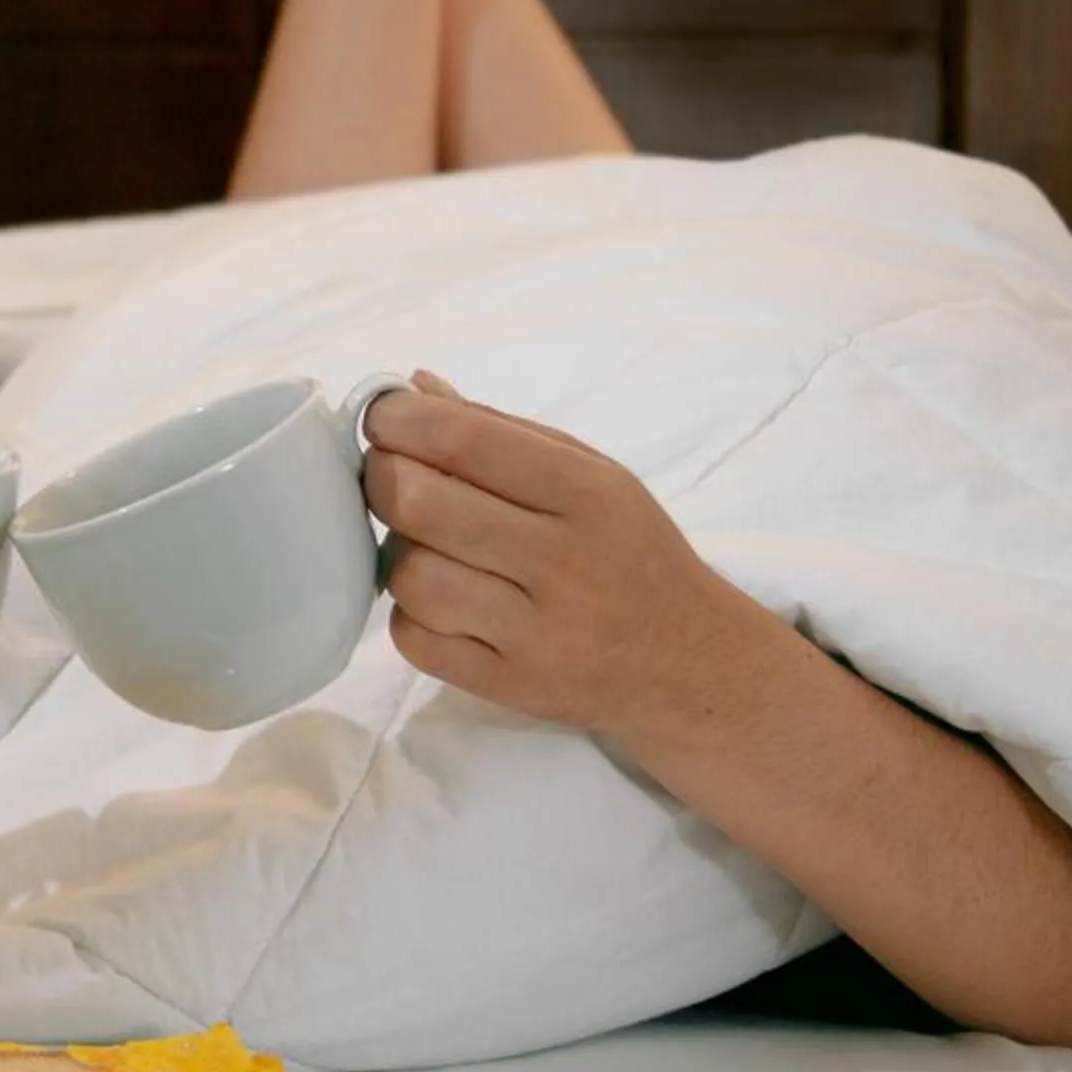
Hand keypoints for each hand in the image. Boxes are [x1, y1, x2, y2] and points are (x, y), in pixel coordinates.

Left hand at [362, 372, 792, 746]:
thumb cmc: (628, 552)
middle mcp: (564, 562)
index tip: (383, 417)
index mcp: (587, 493)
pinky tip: (443, 600)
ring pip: (411, 575)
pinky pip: (414, 639)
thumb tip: (414, 386)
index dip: (400, 420)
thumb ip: (500, 429)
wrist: (688, 663)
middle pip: (420, 503)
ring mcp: (537, 632)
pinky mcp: (510, 685)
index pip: (463, 439)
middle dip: (382, 478)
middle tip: (390, 476)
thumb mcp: (593, 475)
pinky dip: (410, 613)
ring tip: (428, 545)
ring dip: (400, 552)